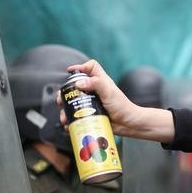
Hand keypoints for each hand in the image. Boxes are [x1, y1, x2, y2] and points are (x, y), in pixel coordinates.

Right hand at [58, 59, 173, 142]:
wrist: (129, 125)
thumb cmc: (123, 107)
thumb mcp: (109, 92)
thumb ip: (96, 84)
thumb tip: (79, 83)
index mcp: (100, 82)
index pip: (90, 67)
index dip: (80, 67)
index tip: (70, 71)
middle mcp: (95, 91)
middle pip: (76, 87)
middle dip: (66, 93)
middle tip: (61, 100)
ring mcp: (93, 104)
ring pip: (74, 103)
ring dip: (66, 110)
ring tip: (64, 117)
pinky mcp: (92, 115)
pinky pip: (78, 117)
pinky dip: (71, 121)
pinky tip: (68, 125)